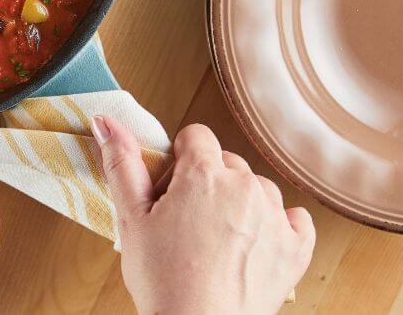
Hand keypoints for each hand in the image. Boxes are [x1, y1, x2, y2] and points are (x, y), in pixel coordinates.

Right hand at [91, 118, 313, 314]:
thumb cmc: (163, 280)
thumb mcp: (131, 218)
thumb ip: (121, 163)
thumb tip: (106, 122)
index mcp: (204, 175)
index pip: (196, 135)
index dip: (180, 159)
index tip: (172, 187)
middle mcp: (245, 187)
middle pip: (227, 162)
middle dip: (208, 181)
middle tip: (187, 220)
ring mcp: (275, 217)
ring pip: (258, 188)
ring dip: (241, 203)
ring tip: (218, 238)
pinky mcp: (296, 248)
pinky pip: (295, 218)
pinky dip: (278, 226)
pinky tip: (255, 244)